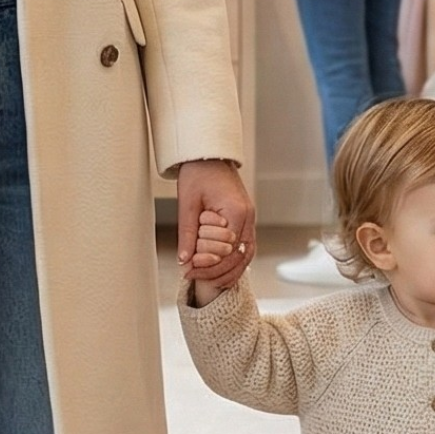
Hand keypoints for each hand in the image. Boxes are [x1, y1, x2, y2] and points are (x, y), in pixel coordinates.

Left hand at [178, 158, 253, 295]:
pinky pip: (244, 247)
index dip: (208, 265)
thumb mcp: (187, 203)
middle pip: (238, 258)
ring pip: (245, 256)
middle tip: (192, 275)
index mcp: (236, 212)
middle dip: (215, 270)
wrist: (209, 155)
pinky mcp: (245, 219)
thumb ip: (187, 233)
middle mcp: (247, 218)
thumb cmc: (198, 173)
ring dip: (227, 270)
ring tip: (205, 278)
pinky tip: (219, 270)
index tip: (188, 270)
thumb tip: (185, 260)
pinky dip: (234, 262)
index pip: (226, 251)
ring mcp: (249, 219)